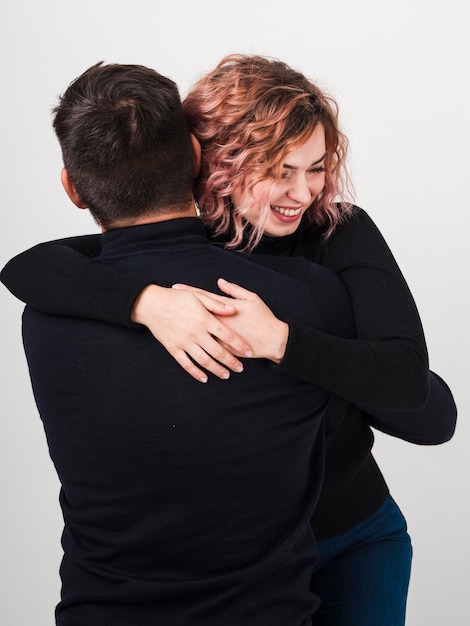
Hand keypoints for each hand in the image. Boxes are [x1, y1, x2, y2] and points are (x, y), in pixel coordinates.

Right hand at [132, 284, 252, 382]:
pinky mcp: (173, 348)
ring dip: (217, 370)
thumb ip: (216, 304)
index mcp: (204, 319)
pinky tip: (204, 378)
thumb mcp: (198, 296)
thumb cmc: (176, 298)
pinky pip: (186, 364)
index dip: (240, 345)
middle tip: (240, 368)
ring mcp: (184, 342)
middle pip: (218, 352)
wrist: (151, 304)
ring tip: (226, 375)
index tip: (249, 352)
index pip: (227, 335)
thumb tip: (233, 310)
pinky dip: (196, 373)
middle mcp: (195, 333)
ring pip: (204, 361)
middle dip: (231, 362)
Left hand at [174, 278, 288, 362]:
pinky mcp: (223, 349)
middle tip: (167, 302)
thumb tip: (220, 282)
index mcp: (226, 308)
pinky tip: (184, 343)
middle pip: (196, 313)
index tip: (176, 287)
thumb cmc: (263, 318)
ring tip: (170, 322)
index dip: (189, 292)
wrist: (272, 340)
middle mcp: (220, 322)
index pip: (203, 297)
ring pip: (198, 332)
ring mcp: (220, 337)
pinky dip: (195, 345)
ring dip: (184, 326)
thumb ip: (234, 290)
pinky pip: (207, 348)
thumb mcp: (252, 299)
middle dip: (181, 307)